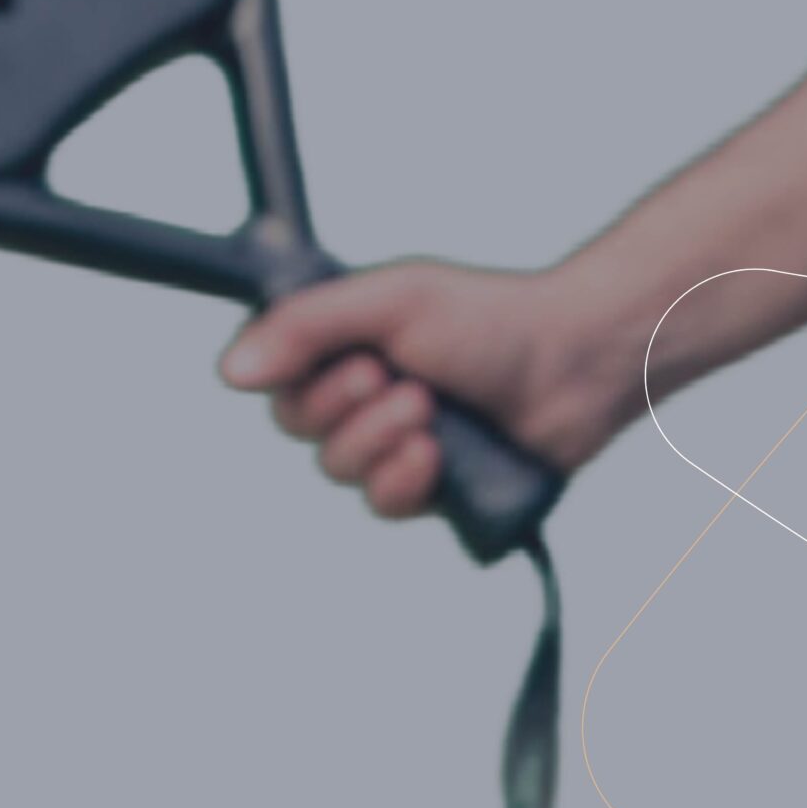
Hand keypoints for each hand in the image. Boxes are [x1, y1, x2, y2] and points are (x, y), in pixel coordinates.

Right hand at [218, 260, 629, 516]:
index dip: (299, 379)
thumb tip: (230, 370)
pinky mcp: (433, 488)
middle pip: (300, 431)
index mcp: (345, 344)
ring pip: (339, 472)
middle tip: (403, 382)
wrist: (576, 365)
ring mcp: (397, 444)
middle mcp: (363, 396)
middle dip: (349, 410)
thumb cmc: (492, 320)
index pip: (274, 378)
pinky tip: (435, 459)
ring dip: (381, 442)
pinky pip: (385, 506)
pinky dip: (405, 483)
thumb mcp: (393, 301)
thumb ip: (307, 325)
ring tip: (431, 412)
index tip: (350, 361)